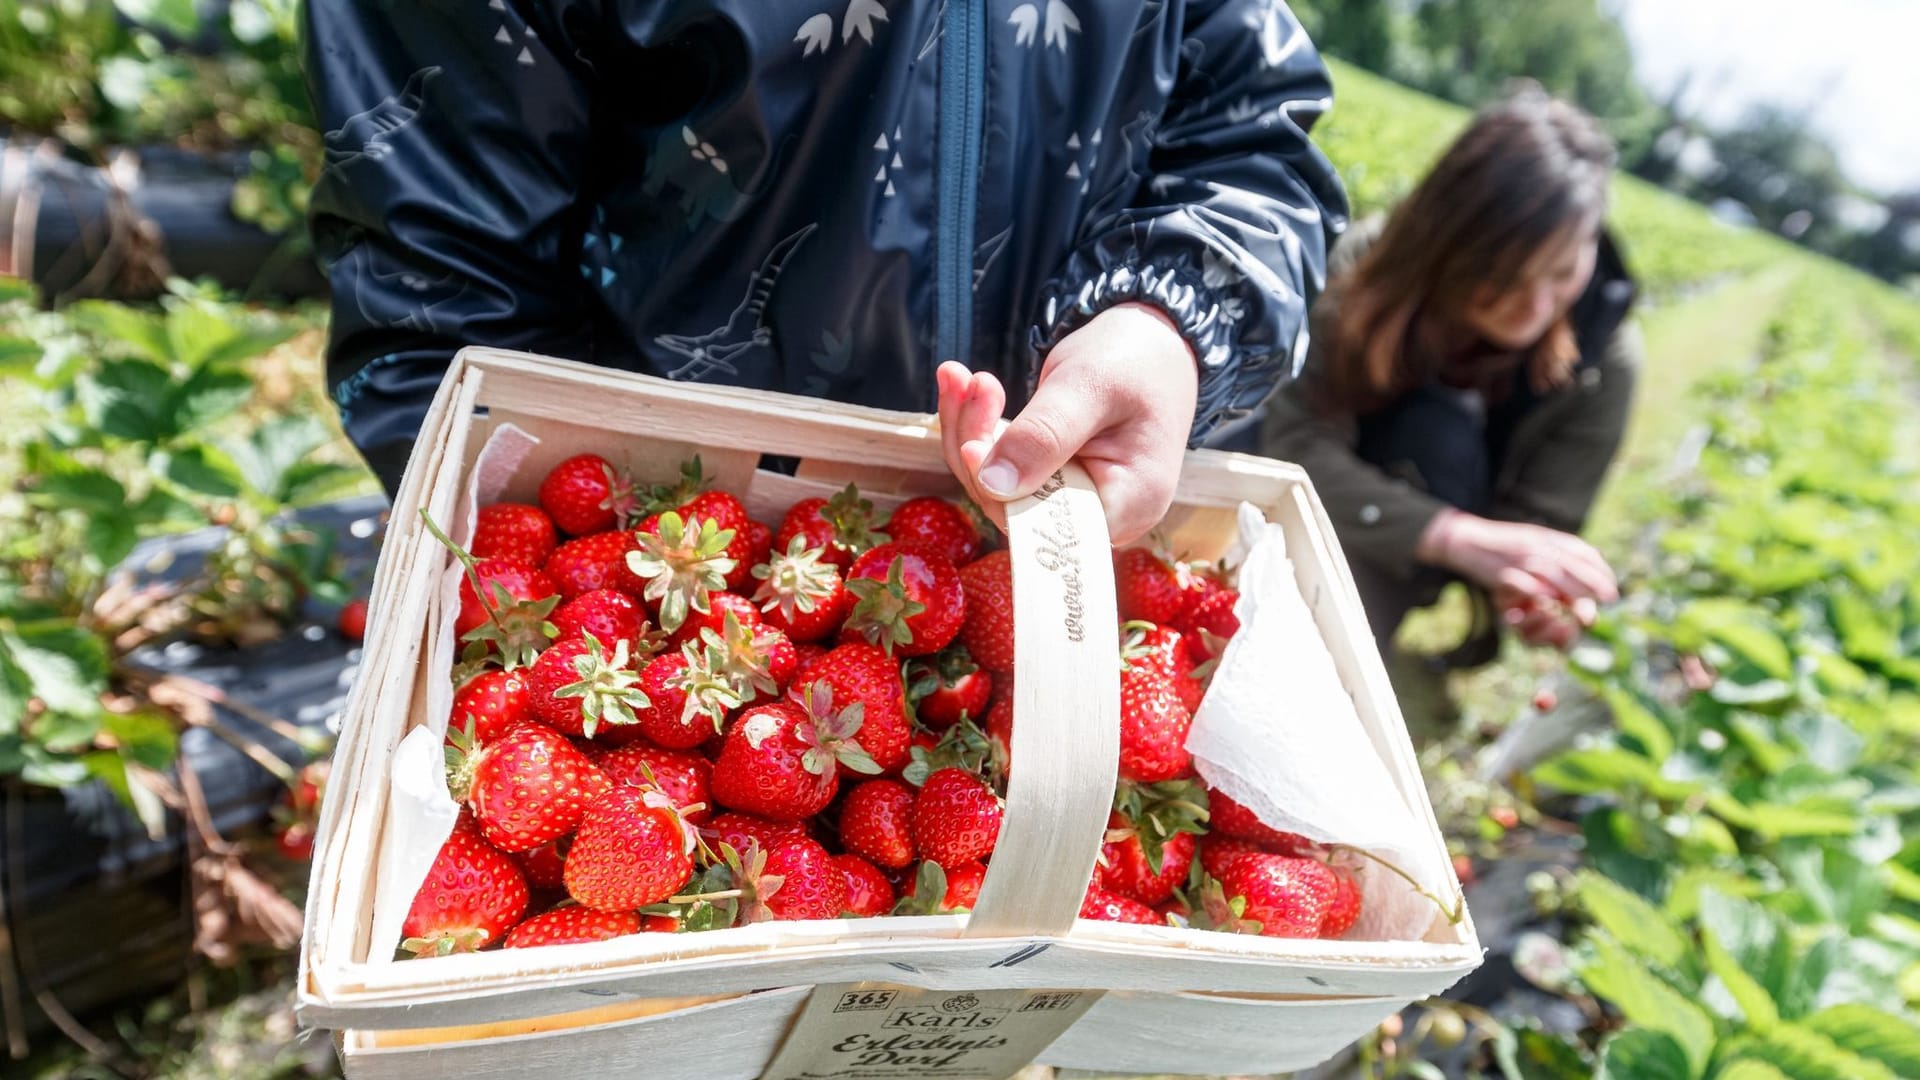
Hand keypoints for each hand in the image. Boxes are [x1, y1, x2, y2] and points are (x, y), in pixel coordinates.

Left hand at [935, 303, 1197, 544]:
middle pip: (1013, 506)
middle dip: (976, 445)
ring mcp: (1074, 500)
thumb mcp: (1090, 386)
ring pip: (999, 487)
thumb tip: (994, 485)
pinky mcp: (1053, 482)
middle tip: (965, 379)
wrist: (1152, 343)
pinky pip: (1004, 469)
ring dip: (970, 430)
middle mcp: (1101, 515)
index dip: (1000, 496)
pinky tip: (967, 386)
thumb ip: (1046, 434)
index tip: (971, 443)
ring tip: (961, 375)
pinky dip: (980, 427)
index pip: (1046, 527)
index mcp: (1128, 504)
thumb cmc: (1134, 361)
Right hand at [1417, 509, 1616, 647]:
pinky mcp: (1506, 571)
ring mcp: (1522, 557)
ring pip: (1557, 574)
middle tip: (1610, 600)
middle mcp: (1540, 544)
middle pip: (1575, 564)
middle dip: (1595, 584)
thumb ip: (1554, 558)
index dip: (1602, 570)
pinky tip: (1554, 605)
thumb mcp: (1532, 543)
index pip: (1584, 552)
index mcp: (1549, 537)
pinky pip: (1528, 584)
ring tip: (1589, 610)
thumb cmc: (1500, 546)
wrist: (1465, 539)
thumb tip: (1577, 581)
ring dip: (1576, 592)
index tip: (1611, 587)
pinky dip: (1542, 594)